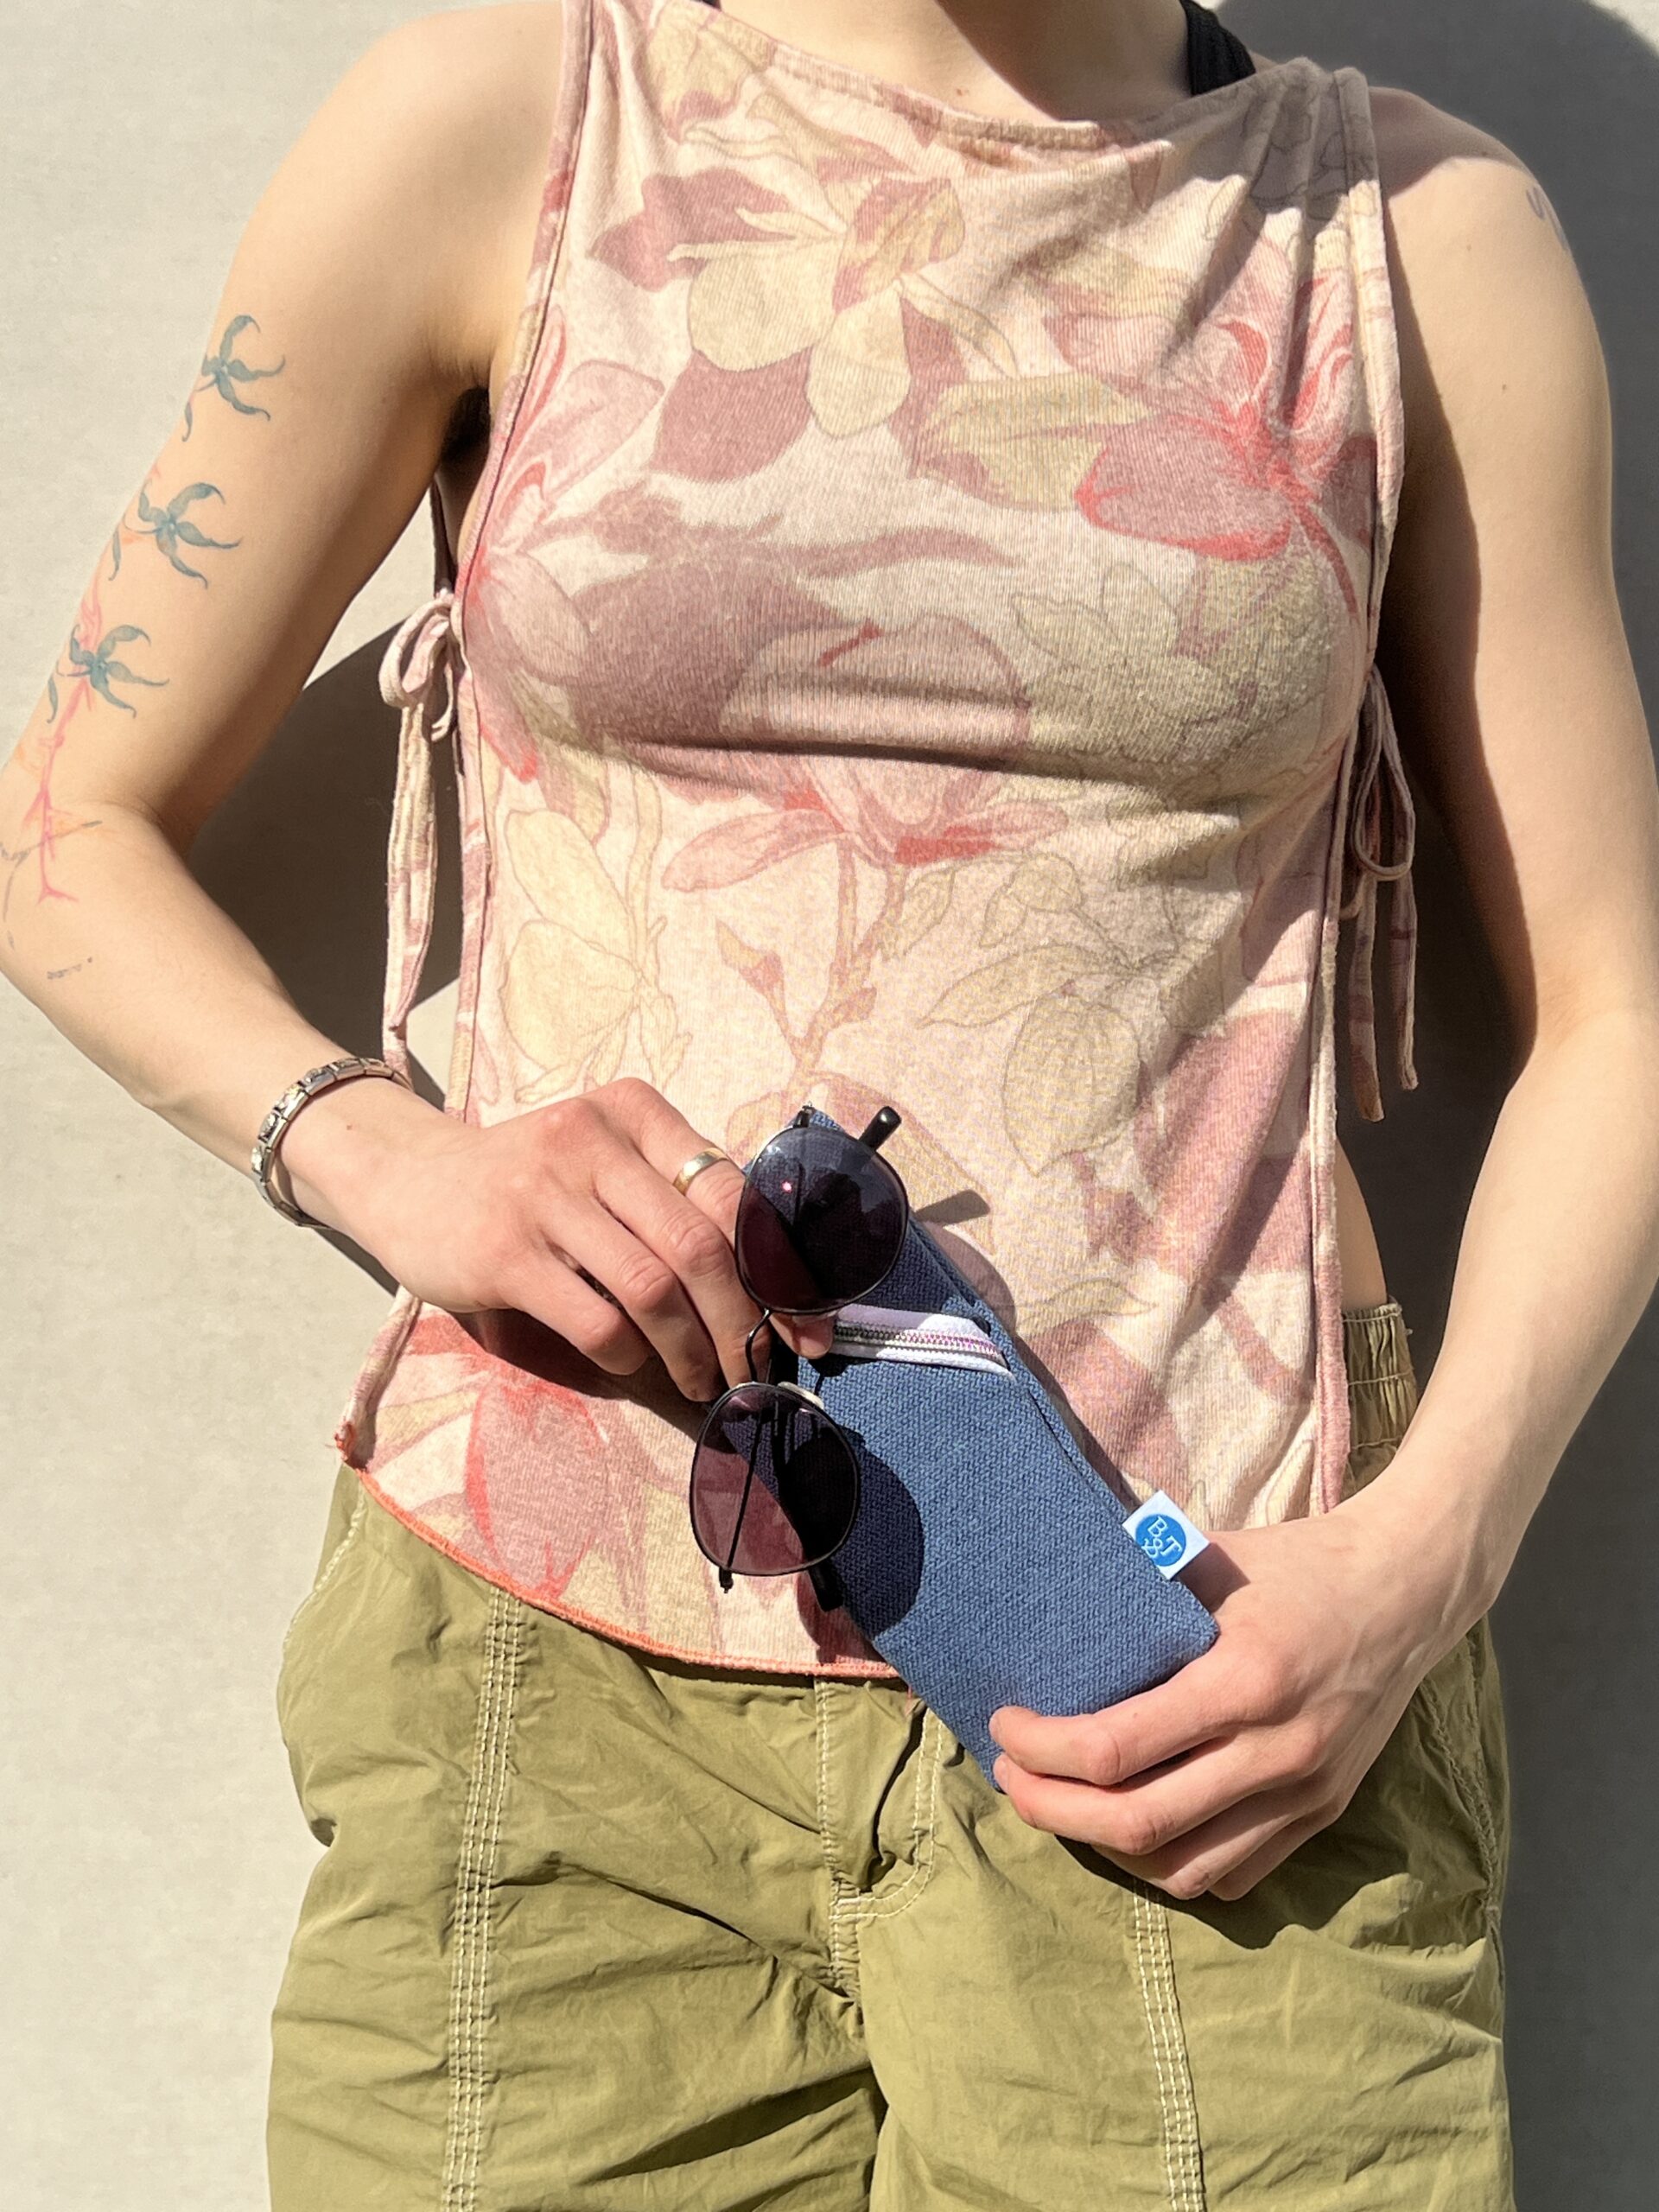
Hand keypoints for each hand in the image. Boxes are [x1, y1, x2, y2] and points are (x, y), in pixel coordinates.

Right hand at [281, 1072, 833, 1401]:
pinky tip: (635, 1364)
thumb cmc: (527, 1182)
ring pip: (654, 1288)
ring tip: (704, 1380)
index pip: (731, 1191)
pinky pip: (596, 1320)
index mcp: (633, 1112)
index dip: (780, 1270)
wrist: (406, 1177)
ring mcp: (545, 1195)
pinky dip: (630, 1355)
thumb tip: (771, 1292)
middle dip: (743, 1324)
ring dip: (691, 1351)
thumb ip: (671, 1203)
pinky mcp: (505, 1253)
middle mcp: (592, 1141)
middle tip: (756, 1369)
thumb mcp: (602, 1161)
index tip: (807, 1328)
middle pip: (700, 1246)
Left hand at [986, 1480, 1477, 1899]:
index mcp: (1242, 1679)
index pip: (1118, 1748)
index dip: (1045, 1750)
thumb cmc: (1298, 1564)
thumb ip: (1138, 1585)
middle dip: (1053, 1811)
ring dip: (1107, 1849)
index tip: (1007, 1725)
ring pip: (1183, 1869)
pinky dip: (1173, 1865)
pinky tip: (1137, 1829)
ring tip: (1064, 1807)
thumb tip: (1047, 1596)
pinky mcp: (1323, 1813)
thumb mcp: (1212, 1559)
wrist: (1408, 1588)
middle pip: (1138, 1824)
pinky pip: (1233, 1874)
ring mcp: (1304, 1792)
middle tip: (1011, 1779)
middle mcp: (1275, 1750)